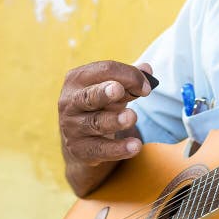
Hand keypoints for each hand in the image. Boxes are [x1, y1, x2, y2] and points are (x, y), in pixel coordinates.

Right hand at [58, 60, 153, 194]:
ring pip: (95, 123)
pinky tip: (135, 146)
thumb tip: (147, 69)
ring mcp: (72, 126)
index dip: (128, 75)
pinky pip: (100, 149)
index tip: (147, 88)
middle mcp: (70, 101)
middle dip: (104, 92)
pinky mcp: (79, 149)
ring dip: (114, 120)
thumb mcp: (114, 88)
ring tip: (132, 117)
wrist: (80, 136)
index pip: (104, 70)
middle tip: (119, 90)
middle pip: (89, 96)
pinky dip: (118, 148)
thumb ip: (130, 77)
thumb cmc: (101, 103)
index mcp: (77, 79)